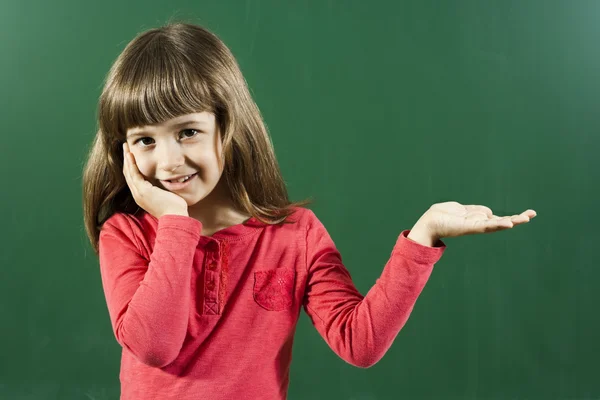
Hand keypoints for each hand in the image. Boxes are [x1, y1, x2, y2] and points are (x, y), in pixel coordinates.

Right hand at [122, 143, 188, 218]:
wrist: (175, 217)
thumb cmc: (174, 208)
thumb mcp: (165, 195)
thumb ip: (161, 187)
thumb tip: (166, 178)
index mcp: (142, 196)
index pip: (133, 178)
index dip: (130, 166)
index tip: (130, 155)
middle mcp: (137, 194)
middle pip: (128, 174)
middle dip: (126, 159)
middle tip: (125, 147)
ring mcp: (139, 193)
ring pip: (128, 172)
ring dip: (127, 159)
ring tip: (126, 147)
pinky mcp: (143, 191)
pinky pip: (134, 175)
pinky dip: (131, 164)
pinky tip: (130, 155)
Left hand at [409, 201, 535, 244]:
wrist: (429, 221)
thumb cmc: (442, 215)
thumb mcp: (462, 209)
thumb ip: (475, 210)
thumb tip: (488, 212)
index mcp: (478, 219)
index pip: (498, 218)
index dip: (512, 217)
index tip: (528, 214)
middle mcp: (479, 224)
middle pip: (502, 222)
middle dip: (517, 218)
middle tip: (532, 214)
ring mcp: (475, 226)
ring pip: (496, 225)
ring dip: (511, 221)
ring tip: (525, 219)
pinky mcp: (469, 227)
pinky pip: (486, 226)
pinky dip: (497, 224)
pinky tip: (508, 223)